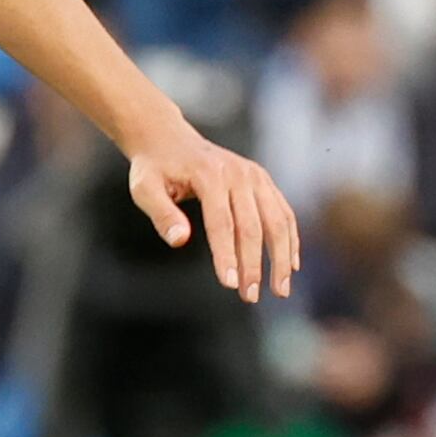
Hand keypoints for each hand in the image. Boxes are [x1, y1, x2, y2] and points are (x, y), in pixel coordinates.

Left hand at [126, 122, 302, 302]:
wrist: (169, 139)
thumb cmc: (154, 168)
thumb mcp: (144, 188)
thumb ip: (161, 214)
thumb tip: (179, 240)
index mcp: (209, 174)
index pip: (222, 223)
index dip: (227, 256)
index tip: (230, 285)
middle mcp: (238, 173)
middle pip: (253, 225)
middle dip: (254, 265)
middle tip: (251, 297)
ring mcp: (254, 175)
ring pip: (277, 221)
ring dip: (281, 258)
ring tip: (280, 291)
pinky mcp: (263, 180)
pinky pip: (283, 212)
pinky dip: (290, 239)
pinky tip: (291, 266)